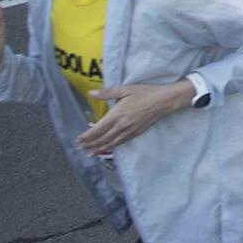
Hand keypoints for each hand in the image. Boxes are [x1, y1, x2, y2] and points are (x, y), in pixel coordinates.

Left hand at [76, 81, 194, 154]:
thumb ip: (107, 93)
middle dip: (90, 144)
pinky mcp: (137, 132)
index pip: (98, 129)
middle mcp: (121, 125)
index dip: (87, 136)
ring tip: (90, 153)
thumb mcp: (125, 89)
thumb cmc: (145, 92)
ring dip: (99, 149)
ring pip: (111, 143)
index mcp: (117, 114)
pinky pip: (122, 142)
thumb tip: (91, 93)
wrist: (164, 101)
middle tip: (80, 148)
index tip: (78, 139)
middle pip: (102, 138)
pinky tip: (109, 148)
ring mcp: (129, 130)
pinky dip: (113, 147)